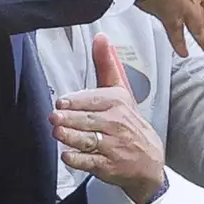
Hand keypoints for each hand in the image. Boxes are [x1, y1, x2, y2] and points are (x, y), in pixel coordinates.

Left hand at [52, 34, 164, 203]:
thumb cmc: (129, 122)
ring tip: (58, 133)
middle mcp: (117, 124)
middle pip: (90, 120)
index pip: (96, 100)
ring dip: (72, 137)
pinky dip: (78, 160)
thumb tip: (100, 37)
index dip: (77, 102)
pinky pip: (91, 162)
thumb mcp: (121, 91)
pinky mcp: (108, 166)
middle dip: (71, 119)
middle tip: (55, 117)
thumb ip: (106, 65)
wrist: (148, 160)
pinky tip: (67, 155)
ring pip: (90, 140)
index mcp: (118, 103)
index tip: (62, 102)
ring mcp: (114, 147)